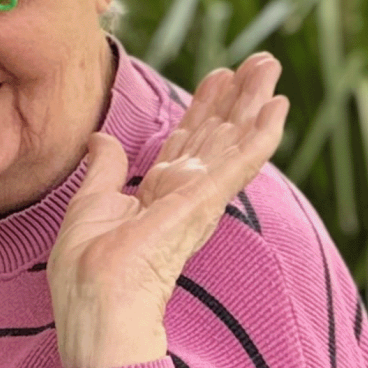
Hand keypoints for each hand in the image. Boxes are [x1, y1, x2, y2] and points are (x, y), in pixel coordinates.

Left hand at [49, 54, 288, 367]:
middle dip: (239, 96)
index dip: (204, 107)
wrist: (96, 305)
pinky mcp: (204, 202)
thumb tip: (101, 139)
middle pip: (218, 134)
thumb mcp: (89, 205)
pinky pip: (238, 162)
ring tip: (271, 67)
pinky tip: (279, 108)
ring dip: (255, 102)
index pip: (189, 142)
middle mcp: (186, 194)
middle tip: (261, 61)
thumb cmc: (88, 273)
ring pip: (233, 139)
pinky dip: (260, 134)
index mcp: (161, 195)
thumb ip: (103, 170)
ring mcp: (199, 198)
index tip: (219, 76)